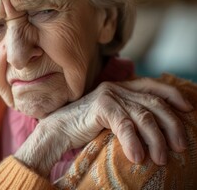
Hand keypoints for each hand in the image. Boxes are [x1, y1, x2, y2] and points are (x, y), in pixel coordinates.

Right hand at [15, 78, 192, 175]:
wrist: (59, 128)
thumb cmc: (87, 126)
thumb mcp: (113, 117)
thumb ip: (130, 114)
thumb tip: (155, 128)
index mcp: (121, 87)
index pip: (152, 86)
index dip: (172, 95)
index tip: (188, 109)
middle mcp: (117, 88)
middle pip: (153, 103)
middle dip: (171, 125)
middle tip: (180, 146)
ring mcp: (109, 95)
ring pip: (143, 116)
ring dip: (156, 139)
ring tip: (161, 159)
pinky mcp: (101, 106)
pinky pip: (124, 125)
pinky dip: (134, 143)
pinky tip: (138, 158)